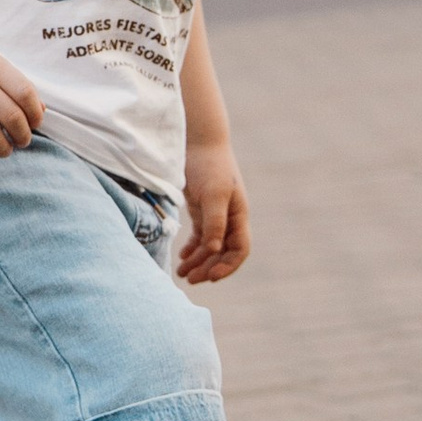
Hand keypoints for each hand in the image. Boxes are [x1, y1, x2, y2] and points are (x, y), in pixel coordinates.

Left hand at [178, 140, 250, 284]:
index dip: (228, 266)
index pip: (240, 250)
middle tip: (189, 279)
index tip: (210, 277)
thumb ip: (214, 222)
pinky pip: (200, 236)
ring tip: (181, 273)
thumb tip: (215, 250)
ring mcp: (216, 213)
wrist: (198, 140)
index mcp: (238, 215)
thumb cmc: (209, 165)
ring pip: (210, 246)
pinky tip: (183, 257)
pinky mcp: (202, 209)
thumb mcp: (213, 194)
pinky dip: (193, 248)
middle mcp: (230, 217)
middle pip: (223, 252)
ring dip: (198, 261)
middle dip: (208, 268)